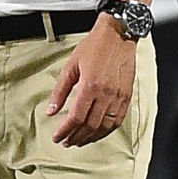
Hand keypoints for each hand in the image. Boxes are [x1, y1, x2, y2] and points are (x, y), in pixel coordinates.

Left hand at [46, 16, 136, 146]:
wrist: (118, 36)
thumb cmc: (94, 47)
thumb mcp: (71, 65)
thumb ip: (60, 90)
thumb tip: (51, 110)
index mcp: (90, 86)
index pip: (76, 117)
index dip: (65, 130)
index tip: (57, 137)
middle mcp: (106, 95)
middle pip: (90, 126)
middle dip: (76, 137)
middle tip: (66, 141)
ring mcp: (119, 98)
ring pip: (104, 127)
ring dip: (90, 138)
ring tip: (78, 140)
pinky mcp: (127, 98)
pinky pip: (117, 122)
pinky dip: (106, 131)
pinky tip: (97, 133)